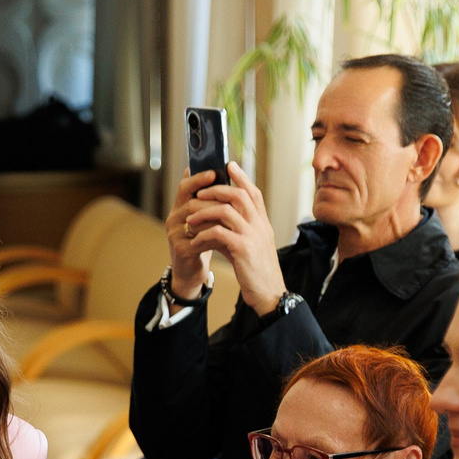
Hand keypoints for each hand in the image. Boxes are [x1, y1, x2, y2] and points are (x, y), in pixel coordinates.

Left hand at [172, 167, 283, 312]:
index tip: (228, 165)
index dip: (241, 177)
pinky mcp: (243, 249)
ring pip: (226, 210)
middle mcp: (260, 225)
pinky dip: (204, 234)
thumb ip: (236, 229)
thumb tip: (216, 219)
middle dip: (215, 190)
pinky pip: (219, 233)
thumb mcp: (249, 245)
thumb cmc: (256, 271)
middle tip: (198, 194)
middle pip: (239, 195)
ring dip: (204, 212)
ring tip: (190, 219)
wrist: (269, 294)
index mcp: (263, 223)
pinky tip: (195, 239)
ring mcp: (252, 236)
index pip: (253, 192)